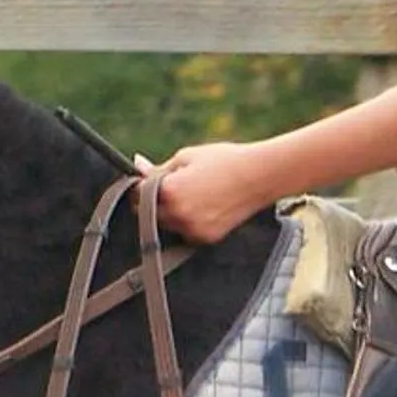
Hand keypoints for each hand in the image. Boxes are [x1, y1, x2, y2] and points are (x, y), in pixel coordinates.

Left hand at [145, 141, 273, 244]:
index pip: (137, 194)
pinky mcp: (205, 239)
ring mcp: (191, 230)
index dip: (140, 185)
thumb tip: (136, 165)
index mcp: (169, 191)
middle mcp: (177, 215)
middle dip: (152, 201)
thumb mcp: (187, 157)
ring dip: (169, 213)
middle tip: (172, 186)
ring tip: (191, 194)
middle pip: (147, 214)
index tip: (147, 179)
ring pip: (166, 225)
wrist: (260, 176)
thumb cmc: (223, 160)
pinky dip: (187, 222)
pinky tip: (203, 206)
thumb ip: (159, 167)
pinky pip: (185, 232)